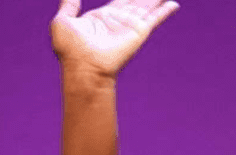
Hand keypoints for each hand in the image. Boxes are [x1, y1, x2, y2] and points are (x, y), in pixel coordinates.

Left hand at [50, 0, 179, 80]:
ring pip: (147, 6)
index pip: (119, 1)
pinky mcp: (139, 32)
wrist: (83, 67)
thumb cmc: (69, 49)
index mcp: (102, 18)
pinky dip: (165, 11)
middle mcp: (118, 21)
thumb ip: (68, 5)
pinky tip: (173, 4)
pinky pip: (155, 18)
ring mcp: (129, 27)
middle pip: (136, 2)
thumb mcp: (62, 22)